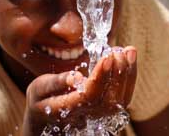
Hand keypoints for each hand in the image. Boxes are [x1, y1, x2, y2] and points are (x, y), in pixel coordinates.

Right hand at [22, 46, 136, 134]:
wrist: (45, 119)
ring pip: (120, 99)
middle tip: (120, 49)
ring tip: (129, 50)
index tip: (107, 56)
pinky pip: (123, 96)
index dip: (101, 76)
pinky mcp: (106, 111)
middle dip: (118, 72)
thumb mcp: (39, 88)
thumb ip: (56, 83)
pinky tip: (129, 59)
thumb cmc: (41, 99)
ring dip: (128, 73)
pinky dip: (129, 77)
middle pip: (109, 98)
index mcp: (66, 109)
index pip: (90, 95)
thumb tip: (76, 77)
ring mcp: (98, 116)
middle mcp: (86, 116)